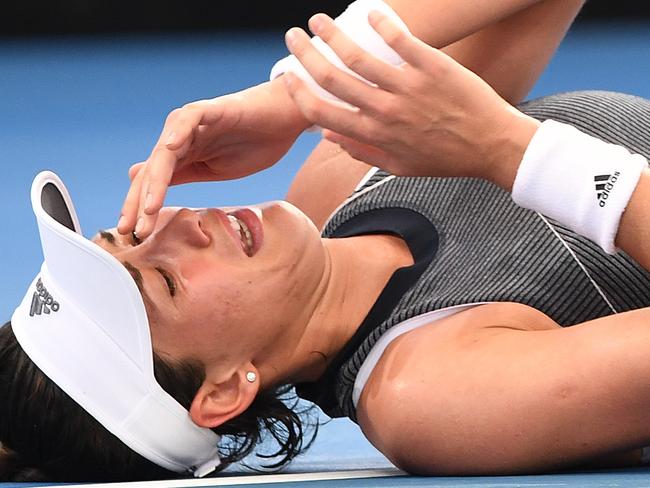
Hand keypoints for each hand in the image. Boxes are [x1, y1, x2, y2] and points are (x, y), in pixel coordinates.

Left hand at [118, 79, 309, 237]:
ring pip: (166, 151)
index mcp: (183, 155)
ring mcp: (195, 123)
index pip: (155, 183)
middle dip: (140, 201)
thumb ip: (184, 174)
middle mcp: (182, 138)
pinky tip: (170, 150)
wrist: (286, 117)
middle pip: (153, 171)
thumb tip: (146, 185)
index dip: (142, 208)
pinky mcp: (212, 109)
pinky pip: (189, 118)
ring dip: (156, 180)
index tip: (135, 235)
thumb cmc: (256, 143)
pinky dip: (178, 133)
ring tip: (149, 207)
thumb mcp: (216, 169)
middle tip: (131, 230)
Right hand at [282, 11, 539, 190]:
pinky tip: (370, 11)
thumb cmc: (445, 158)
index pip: (321, 113)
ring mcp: (407, 87)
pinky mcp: (431, 66)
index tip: (288, 78)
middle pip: (331, 77)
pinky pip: (399, 38)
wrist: (491, 146)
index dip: (298, 93)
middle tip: (293, 37)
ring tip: (317, 20)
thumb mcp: (398, 167)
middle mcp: (384, 111)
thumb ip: (361, 152)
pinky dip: (381, 22)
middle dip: (305, 54)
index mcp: (374, 136)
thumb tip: (329, 136)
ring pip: (357, 55)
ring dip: (331, 34)